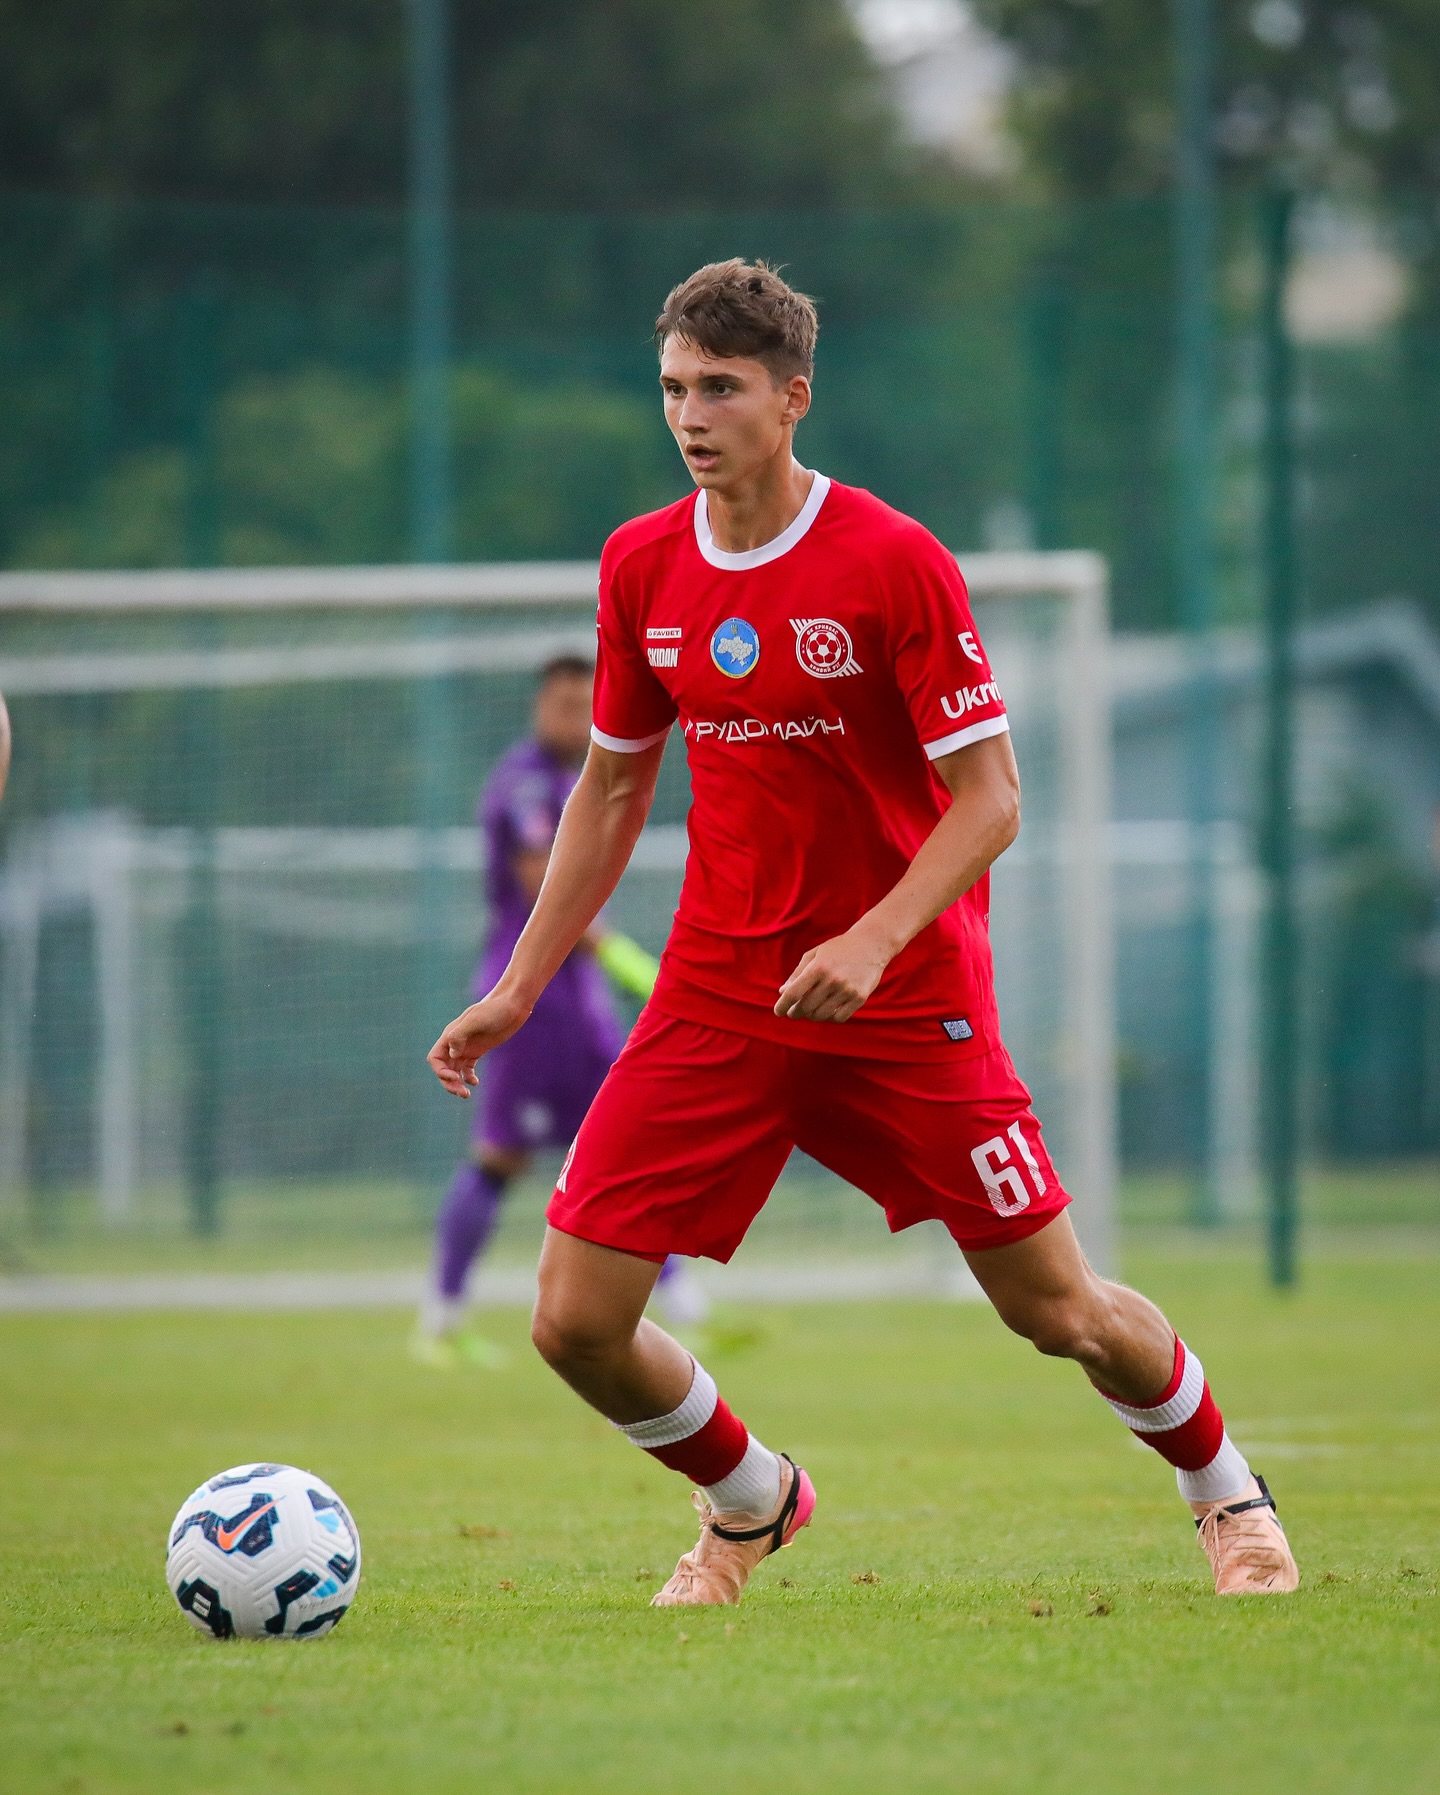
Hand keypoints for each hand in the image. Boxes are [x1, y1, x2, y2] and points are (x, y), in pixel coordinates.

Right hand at [427, 989, 531, 1095]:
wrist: (512, 1004)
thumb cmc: (494, 1009)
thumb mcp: (476, 1020)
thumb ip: (460, 1035)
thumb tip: (452, 1054)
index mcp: (451, 1036)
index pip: (435, 1058)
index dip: (440, 1071)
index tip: (454, 1077)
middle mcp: (456, 1043)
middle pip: (444, 1068)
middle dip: (449, 1083)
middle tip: (462, 1093)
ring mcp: (467, 1047)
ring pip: (455, 1071)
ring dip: (457, 1084)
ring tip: (466, 1094)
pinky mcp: (478, 1050)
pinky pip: (467, 1069)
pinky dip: (468, 1078)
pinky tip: (475, 1082)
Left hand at [774, 926, 891, 1023]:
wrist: (871, 944)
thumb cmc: (838, 948)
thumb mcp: (815, 954)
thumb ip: (797, 973)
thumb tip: (782, 993)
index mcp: (818, 967)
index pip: (794, 993)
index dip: (782, 1005)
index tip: (778, 1012)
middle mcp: (832, 980)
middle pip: (806, 1007)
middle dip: (796, 1012)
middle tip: (793, 1012)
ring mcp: (847, 990)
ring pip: (821, 1015)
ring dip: (812, 1016)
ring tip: (810, 1011)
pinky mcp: (860, 998)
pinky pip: (839, 1018)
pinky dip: (830, 1017)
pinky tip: (827, 1011)